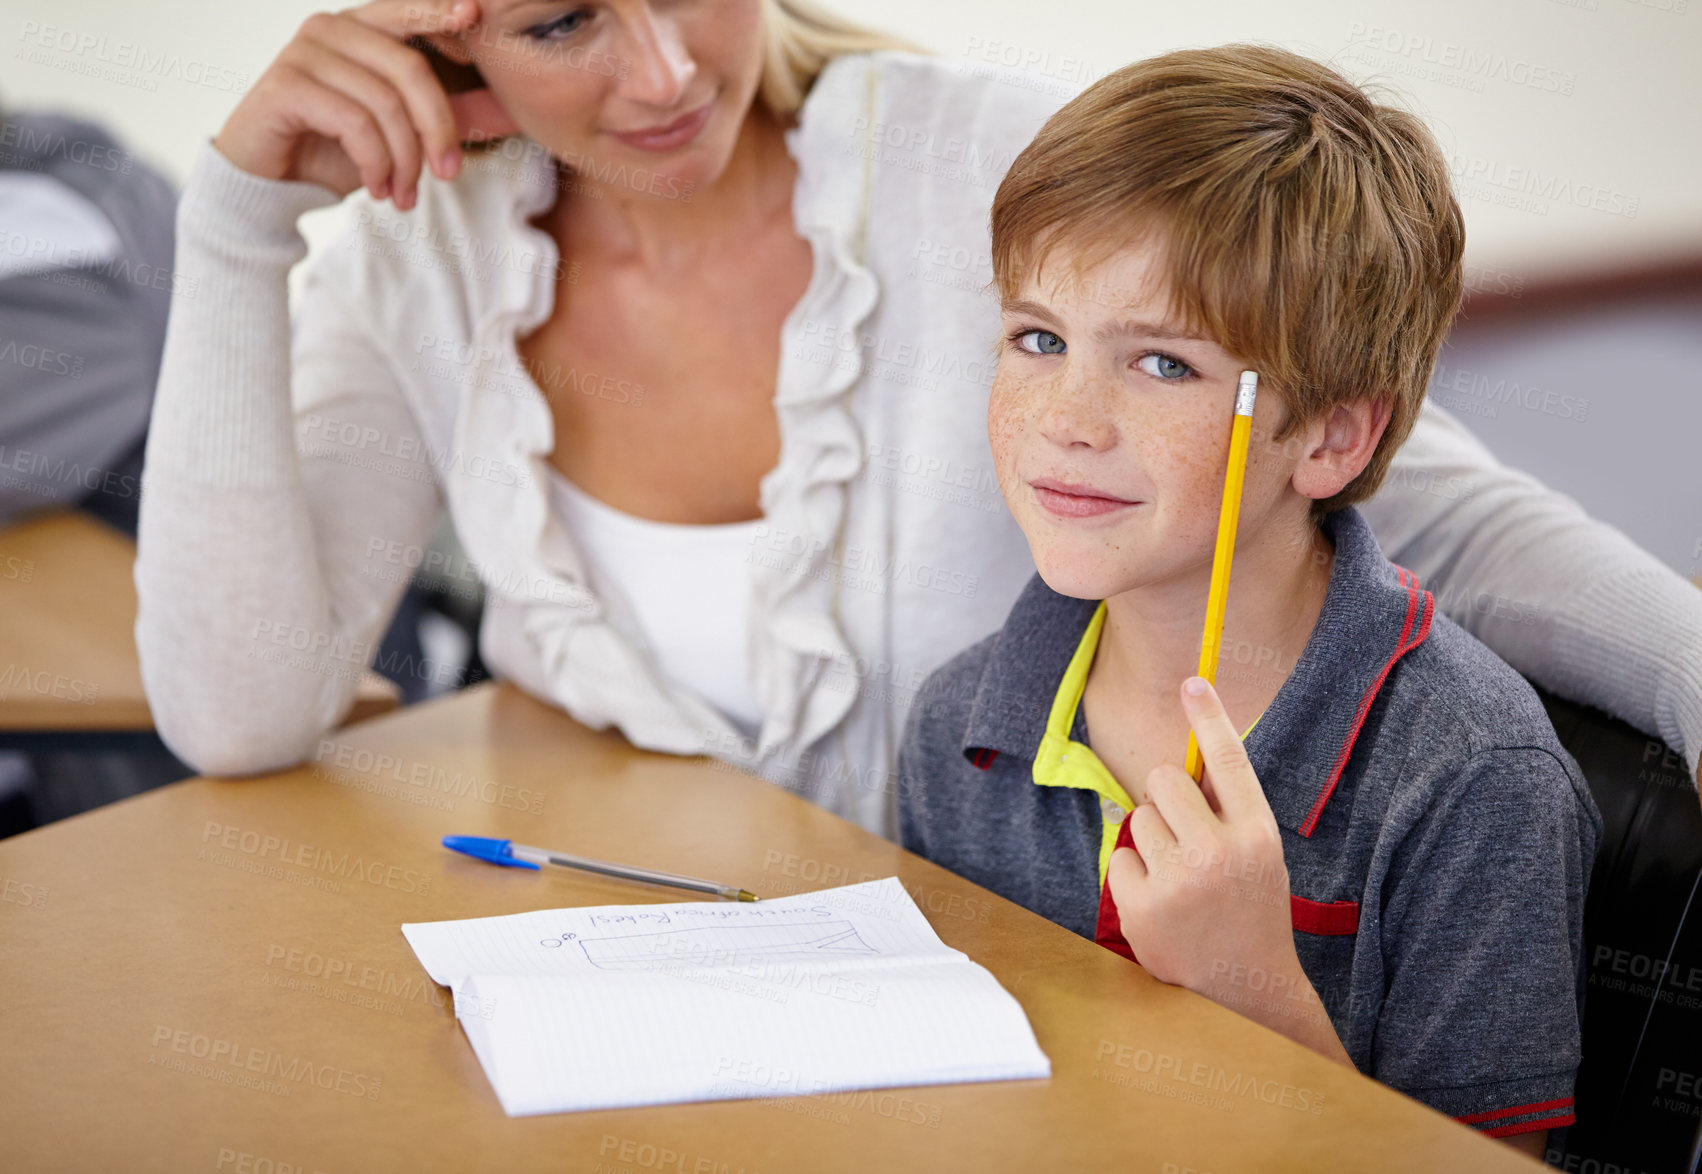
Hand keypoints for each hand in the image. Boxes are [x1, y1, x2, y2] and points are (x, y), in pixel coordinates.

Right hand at [212, 0, 515, 207]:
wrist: (275, 183)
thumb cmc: (340, 150)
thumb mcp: (405, 131)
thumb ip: (451, 114)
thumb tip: (513, 110)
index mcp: (363, 26)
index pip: (411, 11)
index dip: (442, 11)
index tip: (476, 15)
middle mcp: (332, 27)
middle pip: (410, 68)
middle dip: (438, 129)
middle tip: (448, 176)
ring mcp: (305, 51)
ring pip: (385, 102)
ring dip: (404, 160)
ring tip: (403, 195)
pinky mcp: (285, 85)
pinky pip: (354, 122)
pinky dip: (375, 163)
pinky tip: (376, 188)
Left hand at [1107, 675, 1296, 992]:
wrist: (1245, 989)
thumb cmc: (1249, 911)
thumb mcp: (1258, 856)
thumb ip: (1229, 812)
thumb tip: (1186, 761)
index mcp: (1257, 835)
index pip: (1230, 763)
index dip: (1210, 718)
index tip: (1191, 682)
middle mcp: (1220, 854)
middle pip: (1164, 779)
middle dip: (1166, 797)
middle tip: (1184, 834)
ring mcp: (1178, 882)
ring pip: (1138, 819)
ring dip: (1151, 841)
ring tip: (1179, 880)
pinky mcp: (1142, 907)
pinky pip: (1118, 858)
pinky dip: (1132, 876)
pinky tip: (1160, 903)